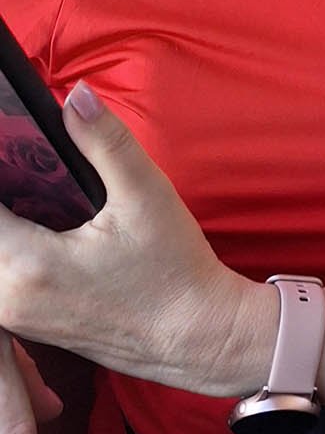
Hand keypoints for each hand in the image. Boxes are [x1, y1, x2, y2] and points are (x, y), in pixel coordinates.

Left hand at [0, 86, 261, 398]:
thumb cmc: (174, 271)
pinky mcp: (25, 326)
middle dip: (3, 193)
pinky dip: (6, 247)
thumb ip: (105, 141)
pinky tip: (31, 223)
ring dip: (4, 221)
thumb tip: (76, 95)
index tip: (11, 144)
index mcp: (29, 263)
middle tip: (20, 164)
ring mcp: (14, 317)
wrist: (197, 338)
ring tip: (25, 190)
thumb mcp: (146, 195)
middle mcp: (8, 297)